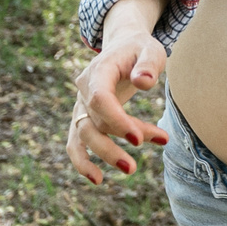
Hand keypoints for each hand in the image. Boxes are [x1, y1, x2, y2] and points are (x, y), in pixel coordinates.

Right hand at [67, 34, 170, 184]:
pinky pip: (76, 142)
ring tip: (131, 170)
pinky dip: (82, 161)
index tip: (138, 139)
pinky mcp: (85, 117)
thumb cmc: (140, 50)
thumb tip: (143, 82)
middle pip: (91, 122)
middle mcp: (84, 89)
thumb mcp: (151, 50)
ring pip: (85, 135)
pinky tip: (98, 179)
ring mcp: (81, 104)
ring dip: (105, 154)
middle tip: (134, 167)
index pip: (100, 98)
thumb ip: (148, 64)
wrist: (124, 46)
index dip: (116, 120)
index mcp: (99, 70)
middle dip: (110, 147)